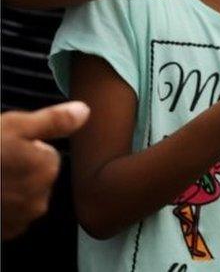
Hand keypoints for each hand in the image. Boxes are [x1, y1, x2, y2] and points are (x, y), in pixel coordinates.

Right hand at [1, 101, 89, 239]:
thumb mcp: (14, 126)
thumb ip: (54, 120)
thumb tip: (85, 111)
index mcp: (47, 169)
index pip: (46, 155)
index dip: (25, 148)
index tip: (6, 148)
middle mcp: (40, 198)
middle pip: (35, 178)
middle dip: (18, 170)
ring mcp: (21, 219)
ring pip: (23, 197)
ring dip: (9, 190)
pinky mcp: (5, 233)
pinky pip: (10, 217)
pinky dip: (1, 208)